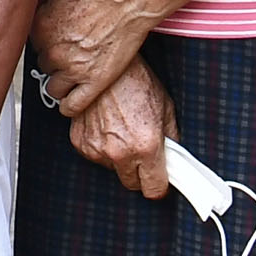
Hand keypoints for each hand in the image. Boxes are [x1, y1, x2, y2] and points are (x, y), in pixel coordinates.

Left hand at [32, 0, 154, 114]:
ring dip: (59, 81)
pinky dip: (68, 106)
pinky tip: (69, 101)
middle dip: (54, 58)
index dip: (44, 38)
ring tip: (69, 74)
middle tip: (68, 49)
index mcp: (40, 26)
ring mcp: (73, 69)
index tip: (52, 37)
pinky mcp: (94, 81)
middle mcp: (53, 51)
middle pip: (43, 63)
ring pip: (53, 87)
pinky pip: (72, 105)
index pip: (31, 42)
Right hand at [74, 58, 177, 203]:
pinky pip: (95, 155)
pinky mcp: (81, 143)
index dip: (159, 185)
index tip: (160, 180)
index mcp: (146, 146)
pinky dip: (102, 146)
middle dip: (140, 172)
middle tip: (143, 152)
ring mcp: (97, 149)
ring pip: (112, 169)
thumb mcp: (165, 108)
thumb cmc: (134, 80)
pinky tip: (108, 127)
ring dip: (119, 157)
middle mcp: (120, 152)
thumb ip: (172, 138)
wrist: (103, 65)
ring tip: (123, 130)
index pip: (154, 189)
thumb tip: (174, 156)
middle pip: (132, 184)